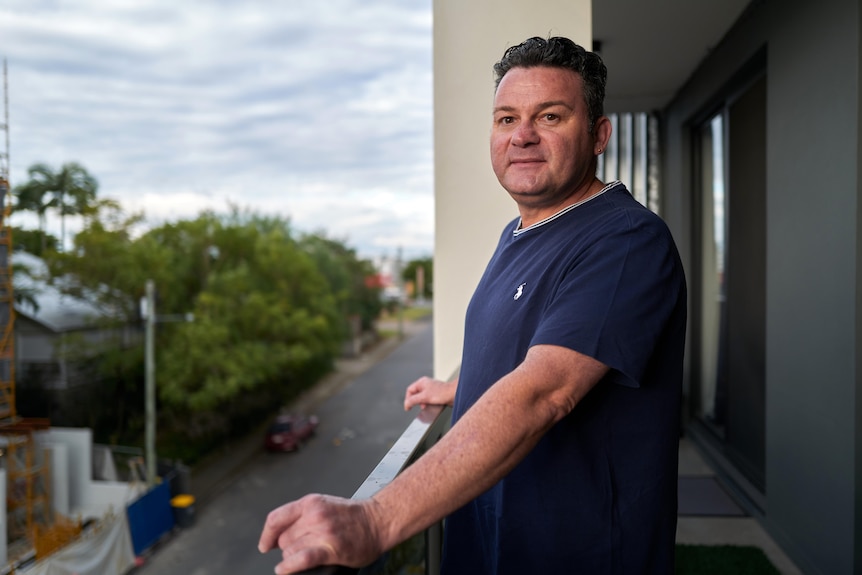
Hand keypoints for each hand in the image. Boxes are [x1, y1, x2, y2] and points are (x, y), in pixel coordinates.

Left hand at [258, 494, 384, 574]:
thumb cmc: (354, 516)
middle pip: (283, 538)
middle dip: (287, 548)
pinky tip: (285, 569)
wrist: (378, 521)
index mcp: (311, 502)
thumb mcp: (324, 505)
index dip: (267, 534)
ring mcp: (322, 532)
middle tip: (299, 549)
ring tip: (306, 556)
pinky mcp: (330, 549)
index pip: (276, 519)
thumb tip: (280, 534)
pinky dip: (289, 566)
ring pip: (290, 551)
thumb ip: (303, 516)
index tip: (265, 544)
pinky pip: (301, 559)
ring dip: (292, 558)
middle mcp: (314, 515)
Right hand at [403, 376, 455, 410]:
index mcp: (421, 382)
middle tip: (420, 406)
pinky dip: (428, 404)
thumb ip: (413, 400)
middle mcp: (425, 385)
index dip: (408, 399)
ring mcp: (431, 390)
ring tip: (426, 406)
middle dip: (416, 402)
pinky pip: (428, 400)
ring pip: (422, 398)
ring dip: (422, 403)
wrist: (455, 394)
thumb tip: (406, 404)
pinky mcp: (435, 395)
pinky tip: (431, 406)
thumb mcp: (424, 397)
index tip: (408, 407)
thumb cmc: (442, 393)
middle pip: (415, 395)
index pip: (409, 390)